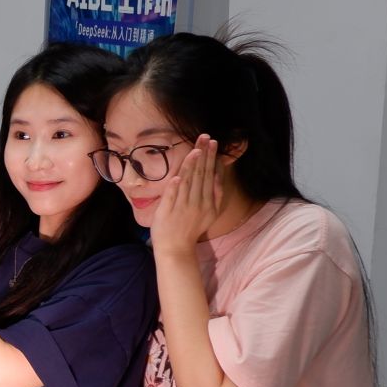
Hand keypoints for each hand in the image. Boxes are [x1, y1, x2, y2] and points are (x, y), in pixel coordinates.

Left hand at [150, 135, 224, 256]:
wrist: (176, 248)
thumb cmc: (191, 228)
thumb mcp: (211, 213)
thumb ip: (216, 194)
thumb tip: (218, 175)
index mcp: (208, 202)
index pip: (209, 174)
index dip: (210, 158)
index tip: (212, 143)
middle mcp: (197, 203)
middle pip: (200, 174)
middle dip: (203, 155)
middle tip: (205, 137)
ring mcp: (182, 207)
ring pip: (187, 182)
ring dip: (191, 166)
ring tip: (195, 149)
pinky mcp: (168, 211)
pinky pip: (172, 196)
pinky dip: (175, 187)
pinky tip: (178, 175)